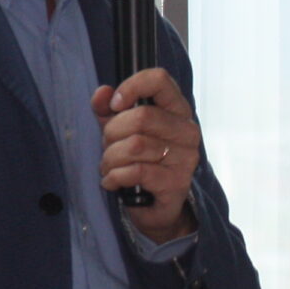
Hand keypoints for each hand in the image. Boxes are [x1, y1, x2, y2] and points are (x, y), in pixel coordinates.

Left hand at [93, 67, 200, 242]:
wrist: (155, 208)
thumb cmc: (139, 163)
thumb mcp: (120, 132)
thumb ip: (109, 111)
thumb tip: (102, 92)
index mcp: (176, 110)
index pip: (160, 80)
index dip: (132, 87)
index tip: (116, 104)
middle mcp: (187, 130)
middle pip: (141, 116)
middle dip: (112, 133)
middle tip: (108, 147)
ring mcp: (185, 157)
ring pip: (135, 146)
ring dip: (110, 159)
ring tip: (109, 167)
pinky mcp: (176, 182)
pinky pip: (136, 171)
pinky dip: (115, 176)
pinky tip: (112, 182)